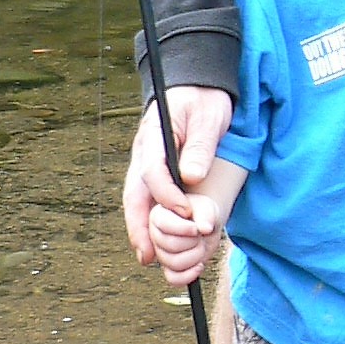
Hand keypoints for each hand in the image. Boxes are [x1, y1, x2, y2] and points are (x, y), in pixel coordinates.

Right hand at [122, 87, 233, 262]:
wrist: (198, 86)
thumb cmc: (204, 99)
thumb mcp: (208, 116)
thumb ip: (200, 145)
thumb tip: (192, 177)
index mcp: (154, 137)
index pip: (154, 173)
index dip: (168, 197)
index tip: (185, 214)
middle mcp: (144, 153)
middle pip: (135, 193)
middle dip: (139, 225)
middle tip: (147, 255)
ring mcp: (147, 162)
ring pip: (137, 199)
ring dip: (140, 229)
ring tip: (148, 257)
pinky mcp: (156, 170)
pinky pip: (147, 198)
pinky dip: (148, 220)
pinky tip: (155, 241)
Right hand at [148, 193, 222, 286]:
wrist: (204, 223)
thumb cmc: (202, 211)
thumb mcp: (206, 207)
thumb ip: (204, 214)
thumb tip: (206, 229)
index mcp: (157, 215)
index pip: (163, 225)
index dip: (183, 229)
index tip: (196, 228)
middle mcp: (153, 234)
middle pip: (168, 245)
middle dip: (192, 242)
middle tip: (200, 234)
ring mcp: (160, 252)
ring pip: (172, 263)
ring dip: (194, 256)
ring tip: (200, 245)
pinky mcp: (169, 267)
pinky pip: (173, 279)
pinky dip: (189, 275)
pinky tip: (199, 265)